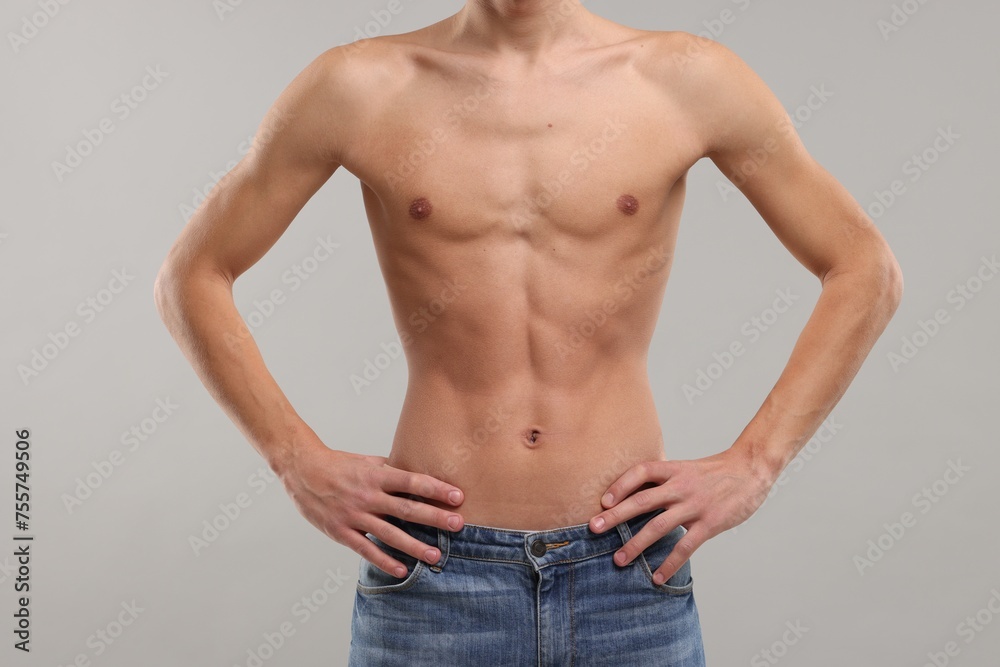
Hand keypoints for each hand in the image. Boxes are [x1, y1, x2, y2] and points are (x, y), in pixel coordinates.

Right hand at [276, 440, 464, 577]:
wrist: (302, 470)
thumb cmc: (338, 464)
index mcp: (376, 475)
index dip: (436, 489)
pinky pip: (366, 549)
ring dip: (414, 545)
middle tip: (458, 524)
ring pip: (389, 534)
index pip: (412, 482)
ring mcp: (354, 515)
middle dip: (434, 517)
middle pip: (406, 508)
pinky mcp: (341, 531)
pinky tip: (402, 569)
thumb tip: (417, 474)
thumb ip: (391, 470)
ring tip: (435, 555)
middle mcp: (367, 495)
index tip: (457, 496)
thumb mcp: (367, 461)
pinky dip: (384, 561)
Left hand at [588, 446, 774, 584]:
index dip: (621, 484)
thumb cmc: (715, 472)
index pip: (641, 471)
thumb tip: (636, 492)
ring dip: (636, 544)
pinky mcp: (710, 523)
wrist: (751, 470)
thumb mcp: (687, 468)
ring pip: (659, 526)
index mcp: (674, 470)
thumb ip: (665, 479)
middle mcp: (681, 486)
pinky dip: (669, 563)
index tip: (603, 501)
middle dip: (616, 516)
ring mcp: (695, 505)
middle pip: (642, 500)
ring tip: (619, 560)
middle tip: (594, 528)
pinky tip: (657, 577)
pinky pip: (685, 546)